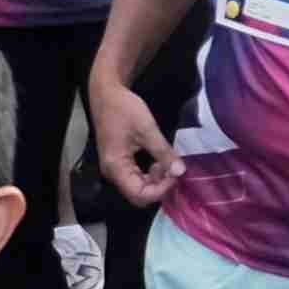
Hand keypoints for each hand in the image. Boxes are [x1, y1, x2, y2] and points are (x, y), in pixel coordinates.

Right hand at [89, 75, 180, 206]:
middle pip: (139, 195)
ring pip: (139, 187)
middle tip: (173, 168)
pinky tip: (159, 161)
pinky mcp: (120, 163)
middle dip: (159, 186)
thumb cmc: (124, 109)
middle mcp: (113, 173)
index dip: (160, 190)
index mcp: (116, 167)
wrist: (107, 93)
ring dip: (156, 180)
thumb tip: (180, 171)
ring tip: (166, 162)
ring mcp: (115, 169)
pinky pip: (136, 177)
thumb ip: (163, 152)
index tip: (175, 174)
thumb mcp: (147, 129)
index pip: (139, 195)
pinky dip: (150, 174)